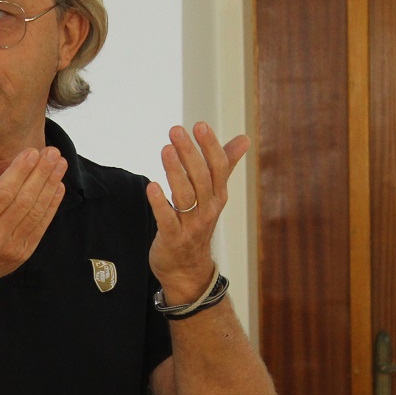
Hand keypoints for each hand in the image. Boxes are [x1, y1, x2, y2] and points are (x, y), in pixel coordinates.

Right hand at [0, 147, 66, 287]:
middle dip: (40, 174)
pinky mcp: (23, 253)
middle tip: (52, 151)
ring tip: (60, 163)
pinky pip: (41, 226)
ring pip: (35, 212)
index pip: (2, 194)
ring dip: (50, 185)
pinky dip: (52, 205)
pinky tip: (59, 185)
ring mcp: (11, 247)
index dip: (19, 172)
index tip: (32, 152)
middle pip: (23, 200)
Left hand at [146, 122, 248, 301]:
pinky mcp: (173, 238)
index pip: (219, 167)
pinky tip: (151, 186)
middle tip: (176, 131)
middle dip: (189, 153)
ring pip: (185, 196)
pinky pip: (167, 219)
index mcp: (218, 196)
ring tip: (165, 149)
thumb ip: (226, 165)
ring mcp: (191, 225)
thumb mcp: (214, 196)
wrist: (188, 269)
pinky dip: (159, 202)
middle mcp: (208, 209)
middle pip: (201, 178)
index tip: (200, 125)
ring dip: (175, 172)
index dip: (210, 146)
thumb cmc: (198, 224)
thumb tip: (244, 138)